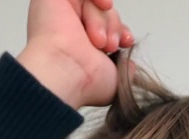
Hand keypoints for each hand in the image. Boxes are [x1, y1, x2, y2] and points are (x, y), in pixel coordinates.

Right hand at [16, 0, 134, 108]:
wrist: (67, 73)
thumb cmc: (84, 81)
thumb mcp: (114, 77)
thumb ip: (123, 67)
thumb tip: (129, 66)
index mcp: (78, 44)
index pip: (104, 25)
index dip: (118, 30)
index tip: (126, 42)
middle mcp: (68, 28)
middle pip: (102, 12)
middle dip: (112, 26)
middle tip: (109, 45)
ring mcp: (60, 11)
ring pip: (93, 3)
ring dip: (103, 18)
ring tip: (99, 39)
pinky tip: (104, 5)